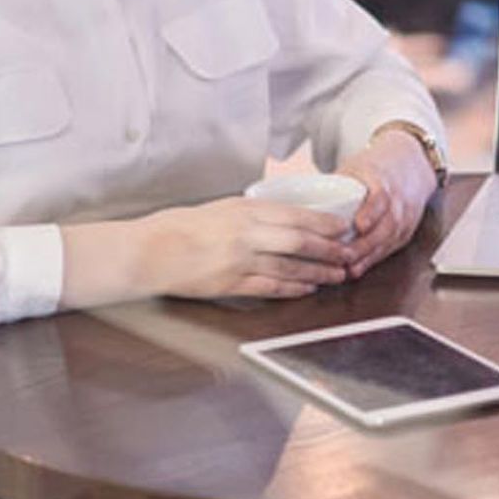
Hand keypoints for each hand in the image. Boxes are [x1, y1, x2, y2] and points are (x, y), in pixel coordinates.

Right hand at [65, 197, 357, 306]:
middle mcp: (246, 232)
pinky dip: (293, 287)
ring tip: (337, 275)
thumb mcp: (220, 208)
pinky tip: (307, 289)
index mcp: (244, 209)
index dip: (324, 222)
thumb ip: (250, 213)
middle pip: (300, 239)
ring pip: (291, 265)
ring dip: (318, 271)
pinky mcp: (231, 283)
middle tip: (349, 254)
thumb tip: (280, 217)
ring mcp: (240, 259)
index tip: (343, 226)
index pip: (295, 213)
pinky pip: (271, 286)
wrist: (149, 250)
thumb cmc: (179, 227)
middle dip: (330, 248)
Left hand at [339, 129, 438, 279]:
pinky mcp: (405, 232)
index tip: (359, 226)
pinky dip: (373, 259)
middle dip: (365, 245)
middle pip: (386, 227)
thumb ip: (335, 185)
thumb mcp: (356, 167)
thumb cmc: (377, 167)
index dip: (371, 212)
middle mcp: (399, 202)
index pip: (382, 197)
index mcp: (385, 181)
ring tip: (348, 269)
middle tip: (344, 257)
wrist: (412, 165)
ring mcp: (405, 219)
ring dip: (368, 257)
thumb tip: (303, 203)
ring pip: (389, 241)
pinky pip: (390, 248)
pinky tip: (358, 269)